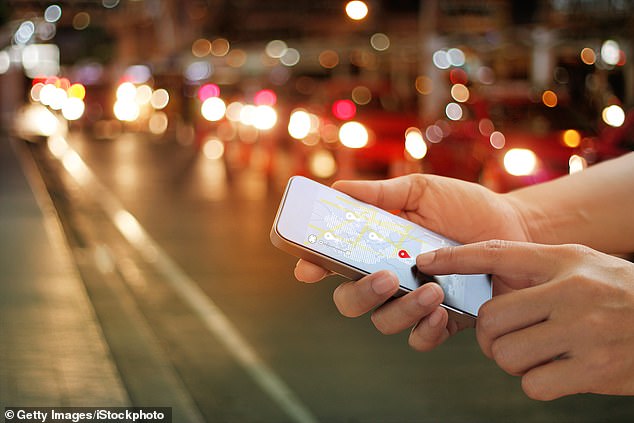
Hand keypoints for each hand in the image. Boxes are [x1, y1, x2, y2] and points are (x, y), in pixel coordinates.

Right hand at [295, 174, 530, 349]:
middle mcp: (387, 278)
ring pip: (383, 322)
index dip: (312, 267)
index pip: (333, 261)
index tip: (307, 269)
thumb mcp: (423, 191)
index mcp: (376, 246)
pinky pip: (419, 339)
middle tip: (385, 277)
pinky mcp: (441, 320)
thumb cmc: (465, 207)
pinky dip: (425, 331)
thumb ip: (383, 194)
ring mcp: (411, 302)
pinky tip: (442, 312)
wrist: (517, 229)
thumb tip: (339, 188)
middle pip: (349, 300)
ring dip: (401, 310)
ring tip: (432, 290)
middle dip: (359, 294)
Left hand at [416, 240, 633, 399]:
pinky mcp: (593, 370)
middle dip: (490, 335)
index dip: (455, 258)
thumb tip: (479, 277)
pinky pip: (532, 383)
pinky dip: (537, 382)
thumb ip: (535, 267)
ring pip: (506, 354)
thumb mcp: (581, 264)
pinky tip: (559, 371)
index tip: (426, 264)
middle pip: (491, 319)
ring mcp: (582, 332)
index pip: (496, 253)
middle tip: (505, 337)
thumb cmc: (620, 293)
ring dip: (512, 360)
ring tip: (537, 353)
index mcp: (563, 261)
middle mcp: (569, 293)